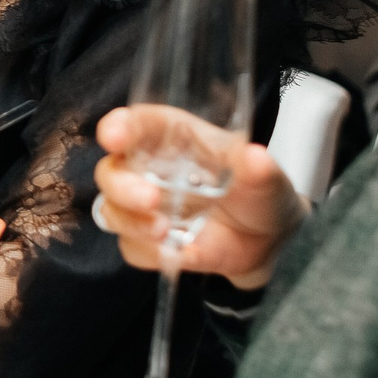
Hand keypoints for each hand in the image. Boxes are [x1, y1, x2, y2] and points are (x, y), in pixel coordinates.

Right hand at [93, 106, 306, 289]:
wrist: (265, 243)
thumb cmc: (258, 194)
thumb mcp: (266, 178)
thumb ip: (259, 169)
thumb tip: (254, 157)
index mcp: (172, 138)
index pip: (136, 123)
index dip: (119, 126)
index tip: (114, 137)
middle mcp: (148, 170)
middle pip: (111, 171)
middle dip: (122, 186)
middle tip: (150, 199)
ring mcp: (143, 208)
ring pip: (111, 211)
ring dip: (133, 223)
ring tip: (166, 233)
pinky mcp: (146, 242)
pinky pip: (133, 248)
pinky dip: (154, 254)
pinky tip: (186, 253)